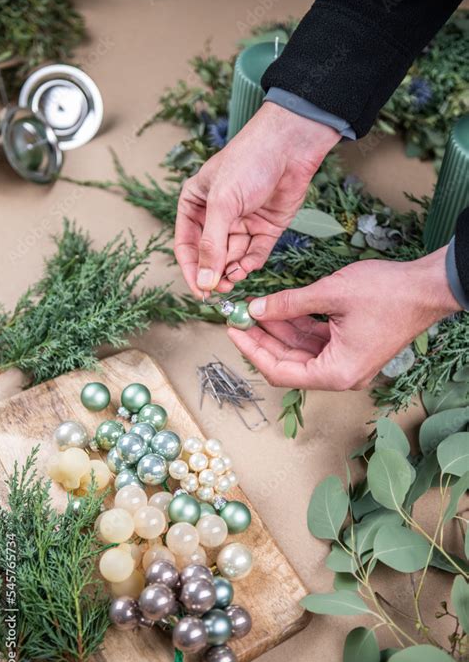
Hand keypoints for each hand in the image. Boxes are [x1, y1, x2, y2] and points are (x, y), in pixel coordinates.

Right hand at [174, 102, 338, 297]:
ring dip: (233, 271)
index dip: (191, 270)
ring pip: (232, 258)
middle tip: (221, 290)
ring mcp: (241, 223)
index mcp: (195, 204)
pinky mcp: (265, 228)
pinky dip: (250, 264)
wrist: (290, 146)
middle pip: (210, 256)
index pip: (187, 245)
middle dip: (215, 273)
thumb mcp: (222, 204)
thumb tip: (204, 282)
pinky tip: (248, 268)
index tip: (199, 292)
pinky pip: (254, 254)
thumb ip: (211, 245)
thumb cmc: (249, 162)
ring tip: (235, 278)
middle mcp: (217, 216)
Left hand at [227, 248, 460, 390]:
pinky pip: (315, 341)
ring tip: (255, 309)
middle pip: (288, 362)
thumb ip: (288, 304)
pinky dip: (296, 325)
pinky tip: (278, 308)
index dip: (253, 351)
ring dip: (278, 330)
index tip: (233, 331)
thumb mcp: (330, 294)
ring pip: (300, 350)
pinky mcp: (350, 348)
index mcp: (337, 372)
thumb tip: (256, 309)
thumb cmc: (388, 293)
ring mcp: (346, 362)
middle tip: (239, 318)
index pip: (281, 372)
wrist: (428, 287)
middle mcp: (340, 374)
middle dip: (262, 339)